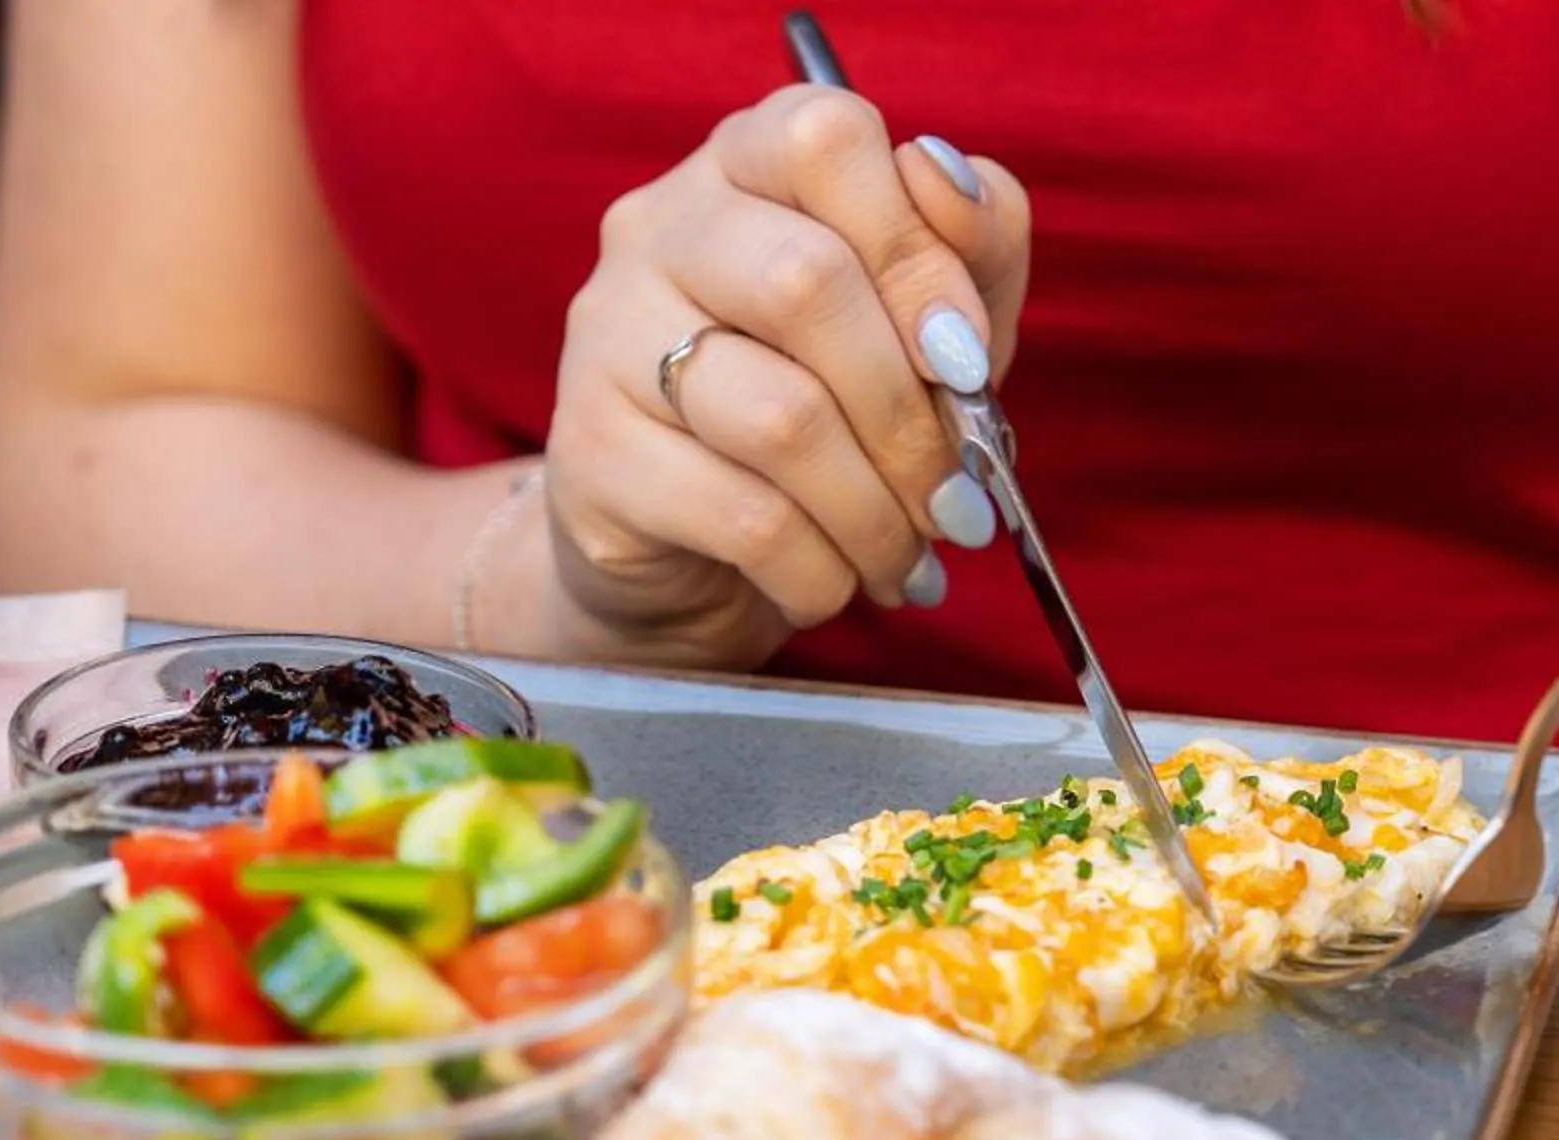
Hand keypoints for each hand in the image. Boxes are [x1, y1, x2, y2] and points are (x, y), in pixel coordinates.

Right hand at [532, 85, 1031, 667]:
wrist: (689, 553)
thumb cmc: (830, 409)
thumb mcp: (926, 321)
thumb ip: (969, 239)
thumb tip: (949, 179)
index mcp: (747, 162)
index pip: (826, 138)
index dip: (916, 249)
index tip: (965, 357)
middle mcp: (659, 228)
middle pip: (807, 282)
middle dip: (910, 413)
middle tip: (958, 495)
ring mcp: (607, 337)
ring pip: (781, 419)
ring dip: (876, 511)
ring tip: (908, 556)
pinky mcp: (589, 455)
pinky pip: (743, 517)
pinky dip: (820, 569)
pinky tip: (837, 582)